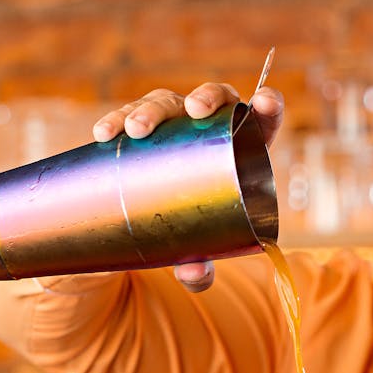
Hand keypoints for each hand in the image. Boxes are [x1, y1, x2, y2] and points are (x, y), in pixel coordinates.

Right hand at [91, 81, 284, 292]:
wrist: (153, 226)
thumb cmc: (193, 230)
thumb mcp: (199, 250)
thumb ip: (201, 267)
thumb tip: (194, 274)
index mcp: (242, 148)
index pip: (262, 119)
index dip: (268, 105)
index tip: (264, 103)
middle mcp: (209, 127)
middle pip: (214, 99)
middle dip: (206, 97)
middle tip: (194, 112)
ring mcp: (174, 123)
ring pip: (167, 102)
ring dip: (151, 110)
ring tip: (136, 130)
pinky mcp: (141, 129)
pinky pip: (128, 116)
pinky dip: (116, 121)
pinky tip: (103, 133)